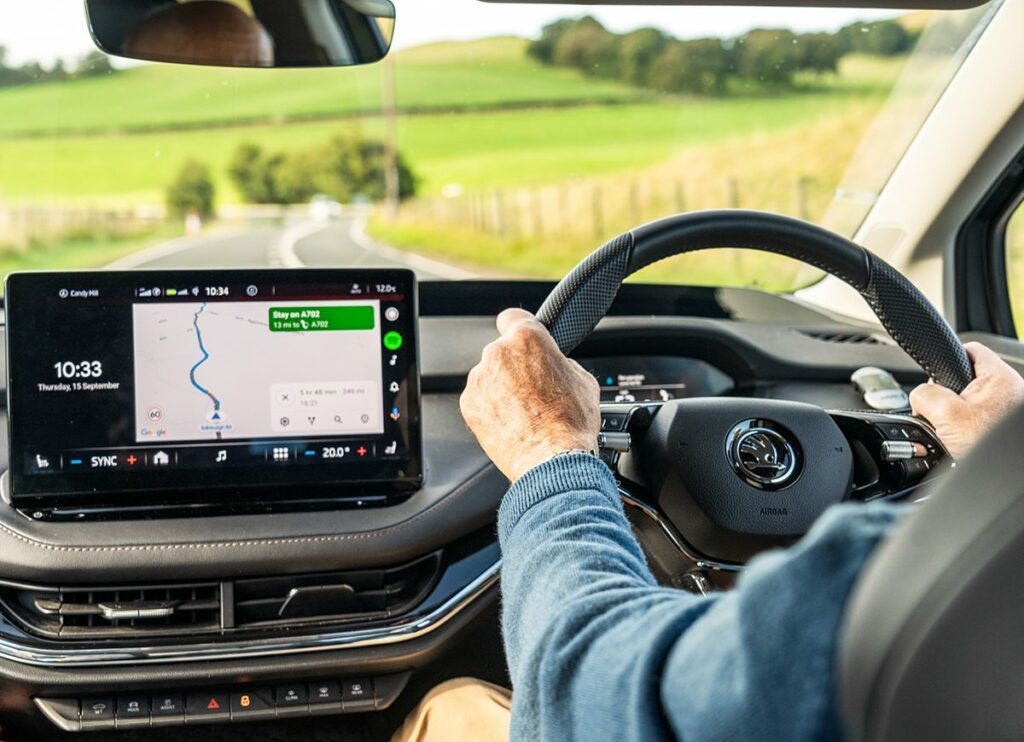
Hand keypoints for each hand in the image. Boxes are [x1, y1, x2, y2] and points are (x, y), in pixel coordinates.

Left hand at [460, 308, 600, 481]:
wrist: (552, 459)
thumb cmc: (570, 422)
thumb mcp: (582, 379)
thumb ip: (561, 362)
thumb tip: (555, 365)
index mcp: (527, 339)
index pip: (513, 316)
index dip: (519, 327)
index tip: (520, 337)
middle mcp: (498, 353)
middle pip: (503, 351)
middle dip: (515, 366)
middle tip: (535, 390)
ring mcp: (480, 379)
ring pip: (490, 376)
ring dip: (502, 388)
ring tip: (525, 412)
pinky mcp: (469, 404)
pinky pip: (480, 399)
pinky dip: (491, 408)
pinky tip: (512, 423)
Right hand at [910, 342, 1023, 458]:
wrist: (1005, 474)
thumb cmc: (990, 448)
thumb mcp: (945, 415)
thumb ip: (925, 395)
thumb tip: (919, 396)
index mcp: (999, 377)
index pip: (970, 350)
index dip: (948, 358)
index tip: (936, 371)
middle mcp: (1010, 390)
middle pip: (967, 379)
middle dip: (949, 395)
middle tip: (944, 413)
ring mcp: (1009, 410)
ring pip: (971, 403)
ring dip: (957, 416)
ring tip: (955, 432)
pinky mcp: (1005, 428)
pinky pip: (979, 420)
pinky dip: (967, 429)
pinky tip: (963, 441)